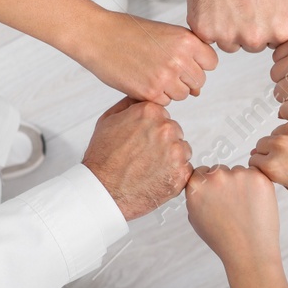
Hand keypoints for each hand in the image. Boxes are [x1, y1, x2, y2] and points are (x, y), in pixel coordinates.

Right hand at [76, 12, 217, 104]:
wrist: (98, 36)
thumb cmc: (129, 32)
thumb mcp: (166, 33)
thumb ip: (187, 54)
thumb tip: (198, 89)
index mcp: (187, 40)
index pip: (211, 63)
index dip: (198, 63)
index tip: (184, 61)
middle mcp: (179, 59)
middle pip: (199, 81)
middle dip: (185, 78)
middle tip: (164, 68)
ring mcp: (165, 77)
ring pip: (183, 94)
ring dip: (171, 89)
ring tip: (153, 73)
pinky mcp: (149, 92)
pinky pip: (165, 102)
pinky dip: (156, 96)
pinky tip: (143, 80)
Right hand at [82, 98, 193, 219]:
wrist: (103, 190)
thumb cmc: (102, 159)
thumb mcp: (108, 121)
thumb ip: (129, 105)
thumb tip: (140, 97)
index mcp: (151, 113)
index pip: (163, 115)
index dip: (151, 128)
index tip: (143, 140)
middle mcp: (166, 129)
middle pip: (174, 132)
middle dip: (163, 142)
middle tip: (144, 156)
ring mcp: (175, 152)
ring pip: (182, 150)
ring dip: (171, 158)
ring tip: (150, 167)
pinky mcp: (181, 174)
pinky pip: (185, 170)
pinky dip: (174, 174)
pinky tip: (156, 177)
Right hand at [185, 165, 280, 265]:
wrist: (250, 252)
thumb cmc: (224, 239)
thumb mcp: (196, 219)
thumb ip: (196, 197)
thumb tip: (200, 185)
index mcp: (196, 186)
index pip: (201, 172)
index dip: (210, 185)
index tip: (216, 195)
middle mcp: (215, 177)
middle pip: (220, 170)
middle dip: (225, 183)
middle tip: (233, 205)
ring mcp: (237, 175)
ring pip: (239, 172)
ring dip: (242, 184)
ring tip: (245, 208)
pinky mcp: (258, 177)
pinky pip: (256, 174)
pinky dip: (257, 185)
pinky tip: (255, 203)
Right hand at [187, 0, 287, 52]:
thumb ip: (285, 15)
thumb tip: (284, 30)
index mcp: (278, 30)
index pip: (274, 44)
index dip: (265, 28)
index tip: (258, 15)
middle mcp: (254, 37)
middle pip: (251, 46)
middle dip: (246, 29)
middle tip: (241, 4)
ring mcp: (228, 36)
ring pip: (228, 44)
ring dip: (226, 28)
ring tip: (227, 1)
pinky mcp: (204, 30)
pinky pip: (207, 36)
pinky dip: (208, 22)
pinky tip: (213, 3)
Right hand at [251, 113, 287, 201]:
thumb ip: (277, 175)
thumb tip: (263, 161)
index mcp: (274, 167)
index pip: (254, 161)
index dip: (264, 165)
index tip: (274, 166)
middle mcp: (279, 145)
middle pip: (263, 144)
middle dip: (272, 151)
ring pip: (278, 131)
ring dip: (286, 138)